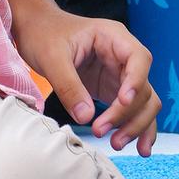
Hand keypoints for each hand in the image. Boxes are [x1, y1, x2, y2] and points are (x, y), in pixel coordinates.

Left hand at [16, 7, 159, 154]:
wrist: (34, 31)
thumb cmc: (43, 34)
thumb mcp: (51, 56)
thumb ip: (68, 85)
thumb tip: (86, 117)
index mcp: (113, 36)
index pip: (139, 59)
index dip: (136, 81)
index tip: (122, 101)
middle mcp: (123, 56)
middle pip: (143, 88)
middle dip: (128, 114)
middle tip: (101, 131)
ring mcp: (120, 74)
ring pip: (144, 104)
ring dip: (135, 126)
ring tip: (116, 144)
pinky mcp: (113, 90)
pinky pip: (134, 111)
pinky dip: (137, 128)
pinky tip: (139, 148)